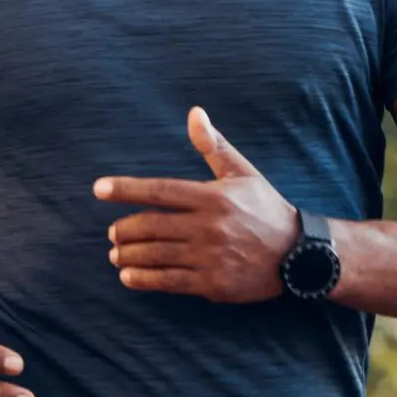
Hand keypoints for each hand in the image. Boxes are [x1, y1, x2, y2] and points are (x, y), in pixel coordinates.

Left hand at [93, 107, 299, 302]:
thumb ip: (213, 145)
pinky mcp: (212, 283)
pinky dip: (144, 279)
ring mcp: (209, 257)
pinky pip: (169, 281)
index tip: (99, 189)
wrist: (297, 253)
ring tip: (115, 254)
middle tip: (112, 231)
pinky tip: (128, 276)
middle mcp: (207, 226)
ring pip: (156, 255)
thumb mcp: (241, 172)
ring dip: (129, 254)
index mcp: (211, 196)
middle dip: (124, 229)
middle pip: (151, 225)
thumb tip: (194, 113)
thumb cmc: (265, 207)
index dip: (126, 189)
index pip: (159, 190)